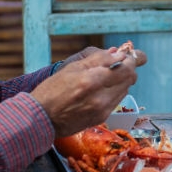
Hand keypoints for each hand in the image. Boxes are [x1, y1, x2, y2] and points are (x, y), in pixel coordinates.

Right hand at [29, 46, 146, 136]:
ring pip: (125, 89)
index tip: (126, 55)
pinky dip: (114, 91)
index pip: (126, 68)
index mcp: (92, 81)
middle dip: (128, 68)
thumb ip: (98, 59)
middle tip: (119, 63)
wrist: (41, 119)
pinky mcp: (102, 117)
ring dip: (121, 80)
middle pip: (130, 79)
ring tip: (107, 76)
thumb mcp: (72, 68)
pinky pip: (117, 100)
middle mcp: (101, 97)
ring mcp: (102, 109)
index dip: (130, 59)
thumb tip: (118, 53)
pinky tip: (101, 88)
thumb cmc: (52, 91)